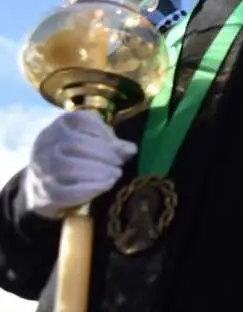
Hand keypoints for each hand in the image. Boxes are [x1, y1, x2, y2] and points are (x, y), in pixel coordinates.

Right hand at [21, 110, 137, 218]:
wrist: (45, 183)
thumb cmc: (77, 155)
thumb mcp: (92, 142)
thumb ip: (111, 143)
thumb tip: (131, 149)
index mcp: (60, 126)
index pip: (79, 120)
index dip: (101, 130)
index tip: (116, 142)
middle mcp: (46, 144)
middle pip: (75, 144)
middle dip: (104, 153)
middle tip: (119, 162)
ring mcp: (43, 169)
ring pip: (69, 168)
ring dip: (98, 171)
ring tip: (115, 174)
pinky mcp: (46, 192)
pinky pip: (65, 192)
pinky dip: (90, 189)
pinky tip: (106, 185)